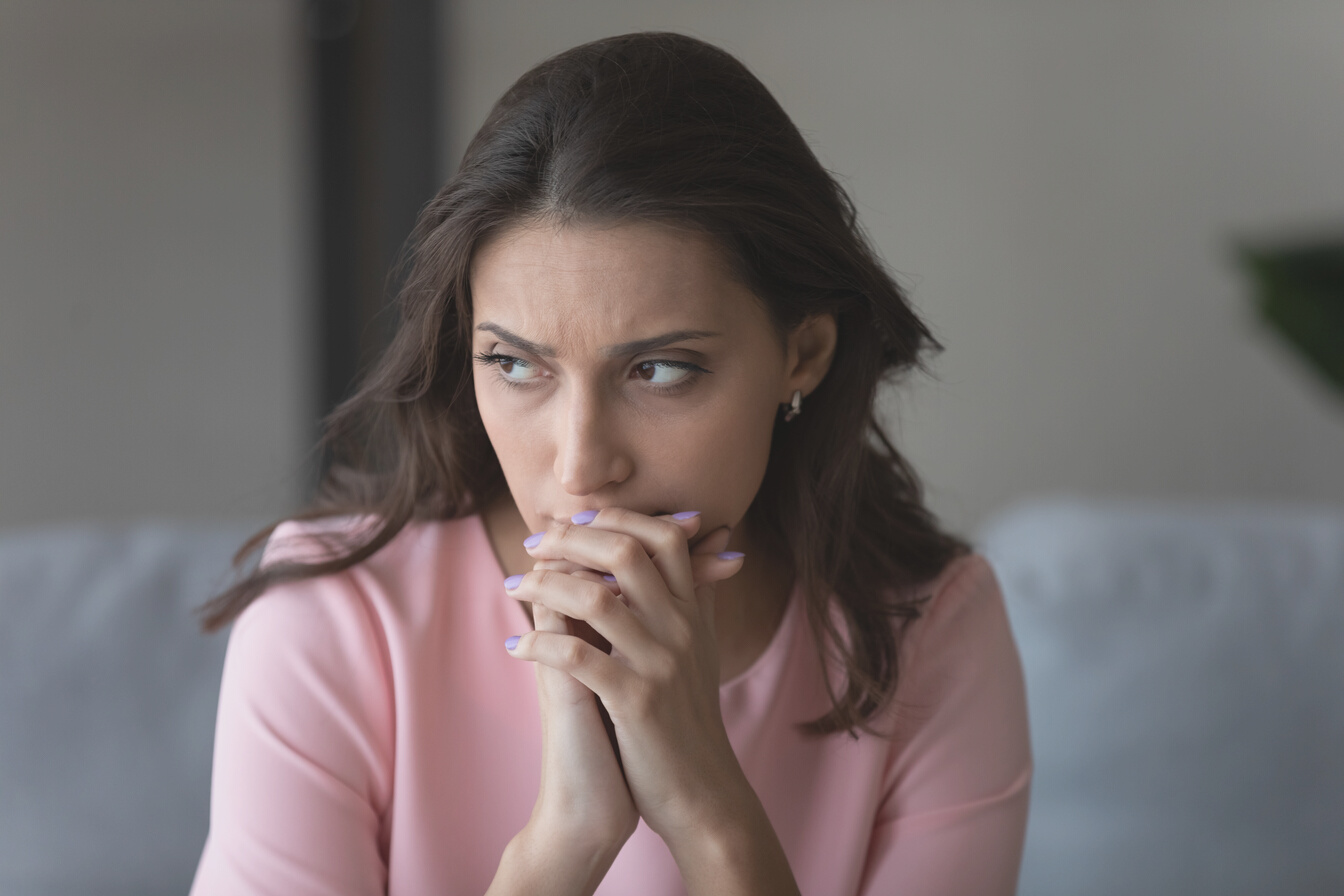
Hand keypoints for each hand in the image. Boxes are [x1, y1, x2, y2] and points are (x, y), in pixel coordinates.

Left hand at [505, 508, 750, 844]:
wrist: (702, 793)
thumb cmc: (690, 721)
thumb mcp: (701, 651)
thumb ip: (699, 598)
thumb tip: (714, 544)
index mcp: (693, 615)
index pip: (663, 538)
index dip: (616, 519)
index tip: (573, 524)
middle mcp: (681, 630)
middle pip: (626, 551)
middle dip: (571, 539)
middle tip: (533, 544)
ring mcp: (659, 665)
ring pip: (597, 597)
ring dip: (545, 584)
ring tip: (514, 585)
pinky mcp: (636, 702)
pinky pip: (579, 656)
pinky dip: (540, 644)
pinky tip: (516, 645)